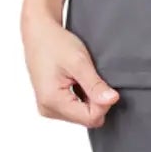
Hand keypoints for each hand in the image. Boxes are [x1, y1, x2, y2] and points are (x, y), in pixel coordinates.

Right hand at [24, 12, 121, 126]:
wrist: (39, 33)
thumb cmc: (55, 43)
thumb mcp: (79, 62)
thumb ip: (95, 84)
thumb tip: (111, 100)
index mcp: (52, 101)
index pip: (91, 118)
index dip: (103, 102)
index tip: (102, 82)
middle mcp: (47, 109)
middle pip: (87, 118)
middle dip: (95, 100)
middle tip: (90, 77)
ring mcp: (48, 108)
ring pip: (82, 115)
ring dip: (88, 97)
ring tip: (80, 76)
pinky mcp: (51, 104)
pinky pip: (75, 109)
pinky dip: (81, 96)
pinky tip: (76, 80)